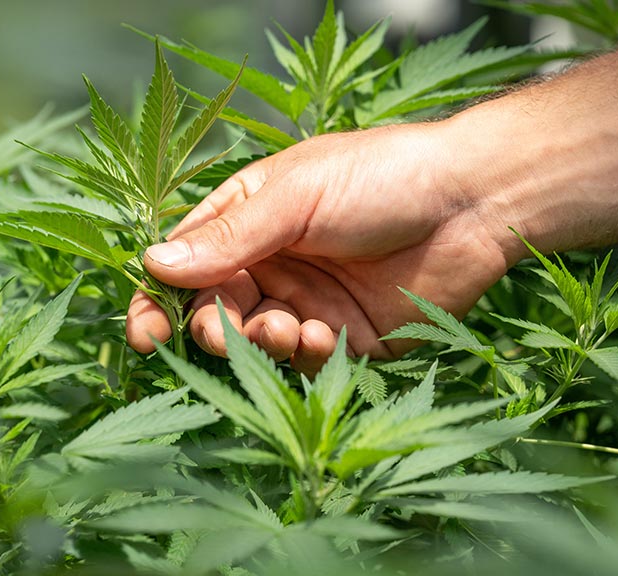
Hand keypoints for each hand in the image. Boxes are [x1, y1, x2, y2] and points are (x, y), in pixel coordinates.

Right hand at [125, 123, 513, 372]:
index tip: (146, 331)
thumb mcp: (298, 196)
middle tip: (223, 330)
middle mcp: (275, 264)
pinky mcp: (350, 339)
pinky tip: (322, 335)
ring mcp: (311, 303)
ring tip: (287, 327)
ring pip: (257, 342)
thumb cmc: (382, 177)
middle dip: (213, 328)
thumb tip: (152, 263)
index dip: (159, 299)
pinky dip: (303, 356)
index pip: (186, 264)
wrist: (471, 202)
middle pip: (215, 311)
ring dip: (259, 342)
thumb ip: (230, 236)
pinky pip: (307, 361)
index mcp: (252, 219)